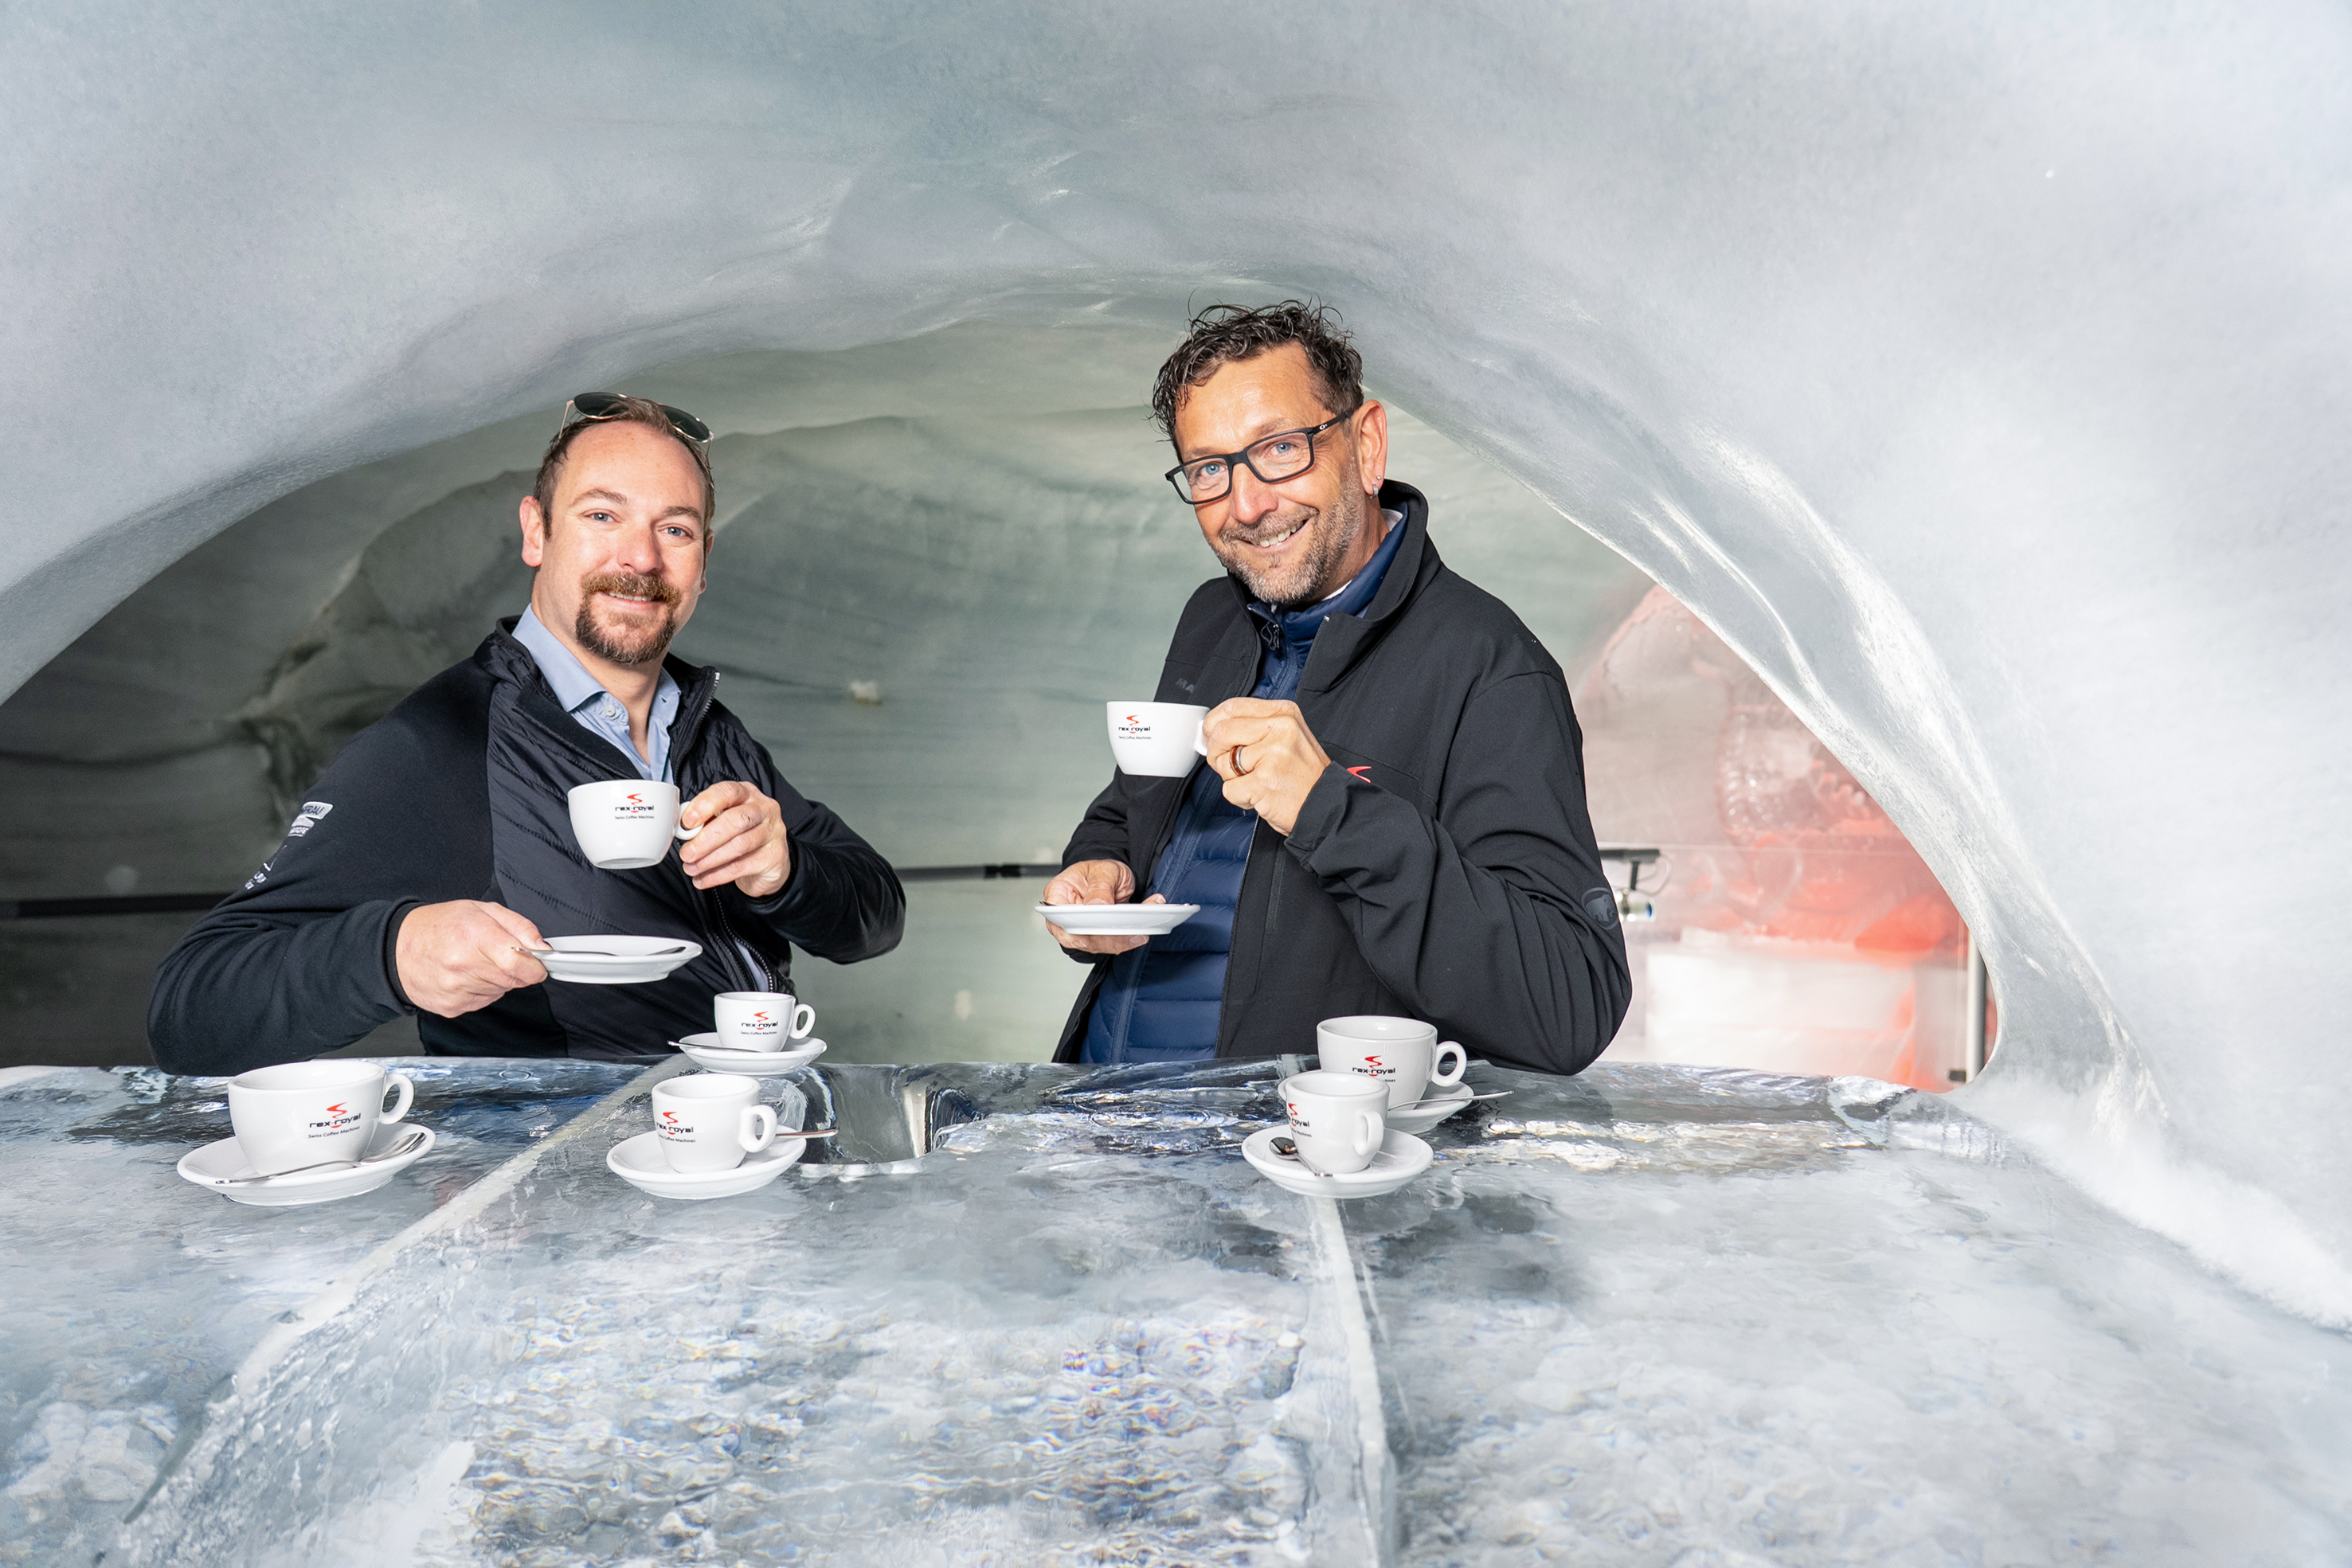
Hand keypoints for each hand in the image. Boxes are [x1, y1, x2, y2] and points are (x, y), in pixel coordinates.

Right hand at [395, 900, 547, 1016]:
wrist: (397, 950)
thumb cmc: (439, 926)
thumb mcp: (482, 909)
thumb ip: (519, 926)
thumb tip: (542, 947)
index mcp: (473, 935)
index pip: (519, 962)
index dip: (536, 965)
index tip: (538, 962)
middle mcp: (463, 964)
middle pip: (514, 979)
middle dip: (517, 968)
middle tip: (500, 954)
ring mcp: (456, 989)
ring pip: (501, 991)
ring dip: (499, 978)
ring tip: (477, 960)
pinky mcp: (452, 1007)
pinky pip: (485, 1001)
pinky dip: (483, 989)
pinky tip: (466, 974)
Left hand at [679, 781, 791, 897]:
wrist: (767, 860)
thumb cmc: (740, 835)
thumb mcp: (722, 821)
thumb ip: (705, 822)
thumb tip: (683, 831)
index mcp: (746, 793)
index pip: (727, 792)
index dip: (705, 805)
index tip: (687, 822)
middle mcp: (763, 809)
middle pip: (735, 820)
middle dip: (706, 839)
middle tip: (687, 853)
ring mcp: (773, 832)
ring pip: (739, 845)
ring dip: (710, 860)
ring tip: (692, 868)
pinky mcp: (775, 856)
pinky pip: (742, 866)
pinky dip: (718, 875)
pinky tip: (703, 879)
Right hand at [1042, 859, 1155, 954]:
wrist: (1110, 878)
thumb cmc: (1099, 872)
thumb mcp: (1103, 870)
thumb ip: (1100, 886)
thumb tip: (1096, 905)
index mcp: (1057, 896)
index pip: (1062, 916)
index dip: (1081, 923)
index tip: (1103, 922)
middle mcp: (1064, 918)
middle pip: (1080, 937)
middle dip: (1107, 936)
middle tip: (1131, 931)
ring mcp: (1080, 931)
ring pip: (1098, 945)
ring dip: (1122, 938)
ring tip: (1142, 928)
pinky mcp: (1097, 939)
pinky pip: (1112, 944)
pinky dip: (1129, 937)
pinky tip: (1144, 928)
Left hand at [1202, 698, 1331, 835]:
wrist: (1326, 807)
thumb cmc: (1304, 776)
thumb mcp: (1287, 736)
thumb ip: (1253, 727)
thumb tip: (1213, 730)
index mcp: (1284, 713)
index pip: (1233, 706)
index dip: (1213, 722)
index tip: (1209, 735)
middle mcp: (1281, 729)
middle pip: (1222, 732)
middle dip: (1217, 753)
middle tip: (1230, 765)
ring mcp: (1273, 755)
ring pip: (1223, 762)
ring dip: (1233, 779)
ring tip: (1257, 782)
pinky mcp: (1264, 782)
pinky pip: (1230, 789)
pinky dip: (1240, 798)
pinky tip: (1260, 795)